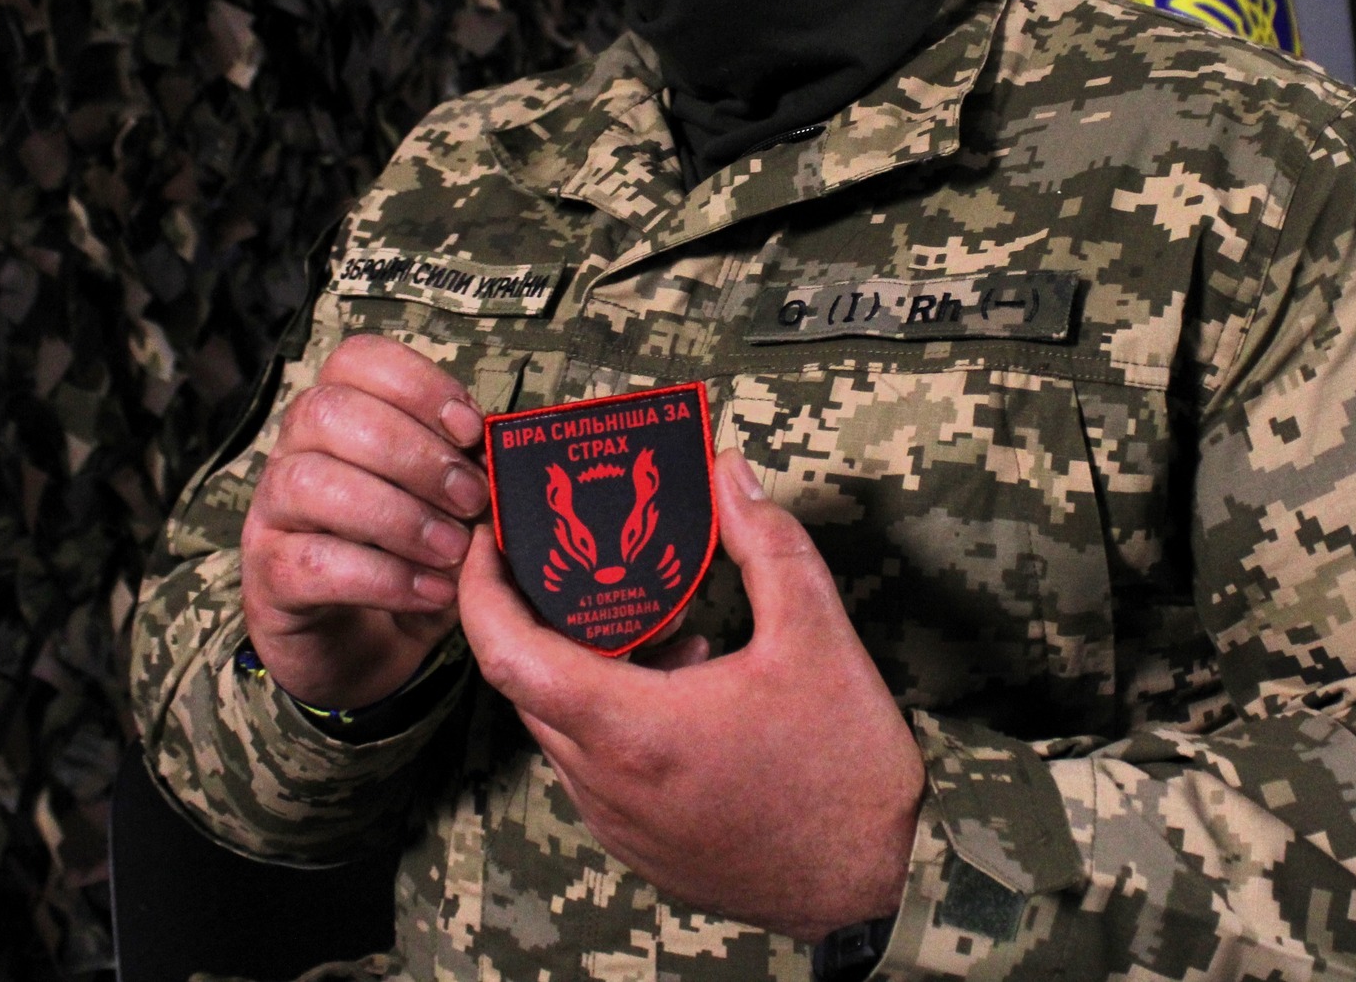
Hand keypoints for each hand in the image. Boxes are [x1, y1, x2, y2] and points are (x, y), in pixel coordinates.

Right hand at [242, 334, 489, 708]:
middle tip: (472, 499)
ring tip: (453, 550)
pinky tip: (430, 591)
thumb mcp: (450, 507)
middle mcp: (296, 452)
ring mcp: (272, 513)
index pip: (357, 360)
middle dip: (414, 452)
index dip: (416, 384)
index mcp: (341, 415)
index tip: (470, 428)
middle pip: (330, 413)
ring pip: (310, 482)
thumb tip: (503, 450)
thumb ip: (468, 470)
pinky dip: (382, 576)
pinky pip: (311, 561)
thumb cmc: (412, 555)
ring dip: (398, 515)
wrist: (364, 647)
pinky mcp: (267, 577)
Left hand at [458, 449, 923, 940]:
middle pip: (529, 684)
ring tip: (660, 619)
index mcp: (632, 729)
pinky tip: (686, 678)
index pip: (507, 654)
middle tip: (580, 557)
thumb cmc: (845, 768)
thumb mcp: (817, 634)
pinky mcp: (640, 844)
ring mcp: (618, 822)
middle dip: (542, 614)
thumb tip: (729, 472)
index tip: (488, 541)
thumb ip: (768, 543)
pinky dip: (613, 710)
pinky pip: (595, 764)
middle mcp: (606, 783)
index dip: (481, 591)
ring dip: (587, 665)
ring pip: (563, 725)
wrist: (874, 884)